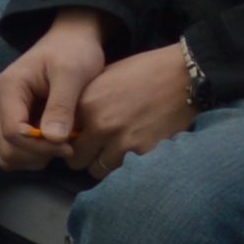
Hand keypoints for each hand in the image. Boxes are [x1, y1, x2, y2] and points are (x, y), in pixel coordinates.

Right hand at [0, 10, 110, 171]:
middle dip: (37, 155)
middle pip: (6, 147)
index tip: (69, 145)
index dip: (39, 147)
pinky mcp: (15, 119)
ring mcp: (5, 112)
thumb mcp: (72, 74)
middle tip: (68, 147)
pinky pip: (16, 149)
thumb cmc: (74, 52)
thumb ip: (61, 105)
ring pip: (8, 153)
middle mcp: (0, 102)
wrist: (71, 40)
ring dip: (35, 158)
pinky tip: (56, 143)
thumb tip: (54, 140)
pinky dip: (35, 154)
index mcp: (9, 88)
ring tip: (62, 146)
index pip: (12, 132)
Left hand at [61, 43, 197, 180]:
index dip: (68, 141)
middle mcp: (101, 126)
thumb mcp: (102, 78)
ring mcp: (124, 142)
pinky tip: (133, 152)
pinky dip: (127, 167)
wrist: (182, 75)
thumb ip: (83, 102)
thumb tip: (69, 124)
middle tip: (94, 151)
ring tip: (115, 152)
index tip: (76, 140)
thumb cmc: (142, 72)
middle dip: (84, 157)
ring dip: (104, 164)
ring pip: (99, 171)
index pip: (61, 138)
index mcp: (85, 106)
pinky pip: (126, 172)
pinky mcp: (147, 153)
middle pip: (77, 161)